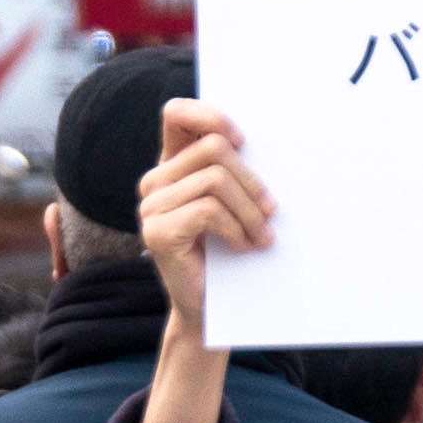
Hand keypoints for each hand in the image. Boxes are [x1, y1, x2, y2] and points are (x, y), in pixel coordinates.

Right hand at [137, 98, 273, 335]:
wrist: (208, 309)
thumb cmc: (227, 251)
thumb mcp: (233, 204)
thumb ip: (233, 171)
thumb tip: (267, 144)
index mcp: (171, 166)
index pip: (176, 113)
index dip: (211, 116)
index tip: (243, 142)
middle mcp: (155, 181)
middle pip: (213, 148)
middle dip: (252, 180)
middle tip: (271, 211)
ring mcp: (151, 207)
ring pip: (216, 180)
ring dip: (250, 210)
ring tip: (263, 235)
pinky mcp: (157, 233)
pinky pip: (209, 210)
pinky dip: (237, 229)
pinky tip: (244, 247)